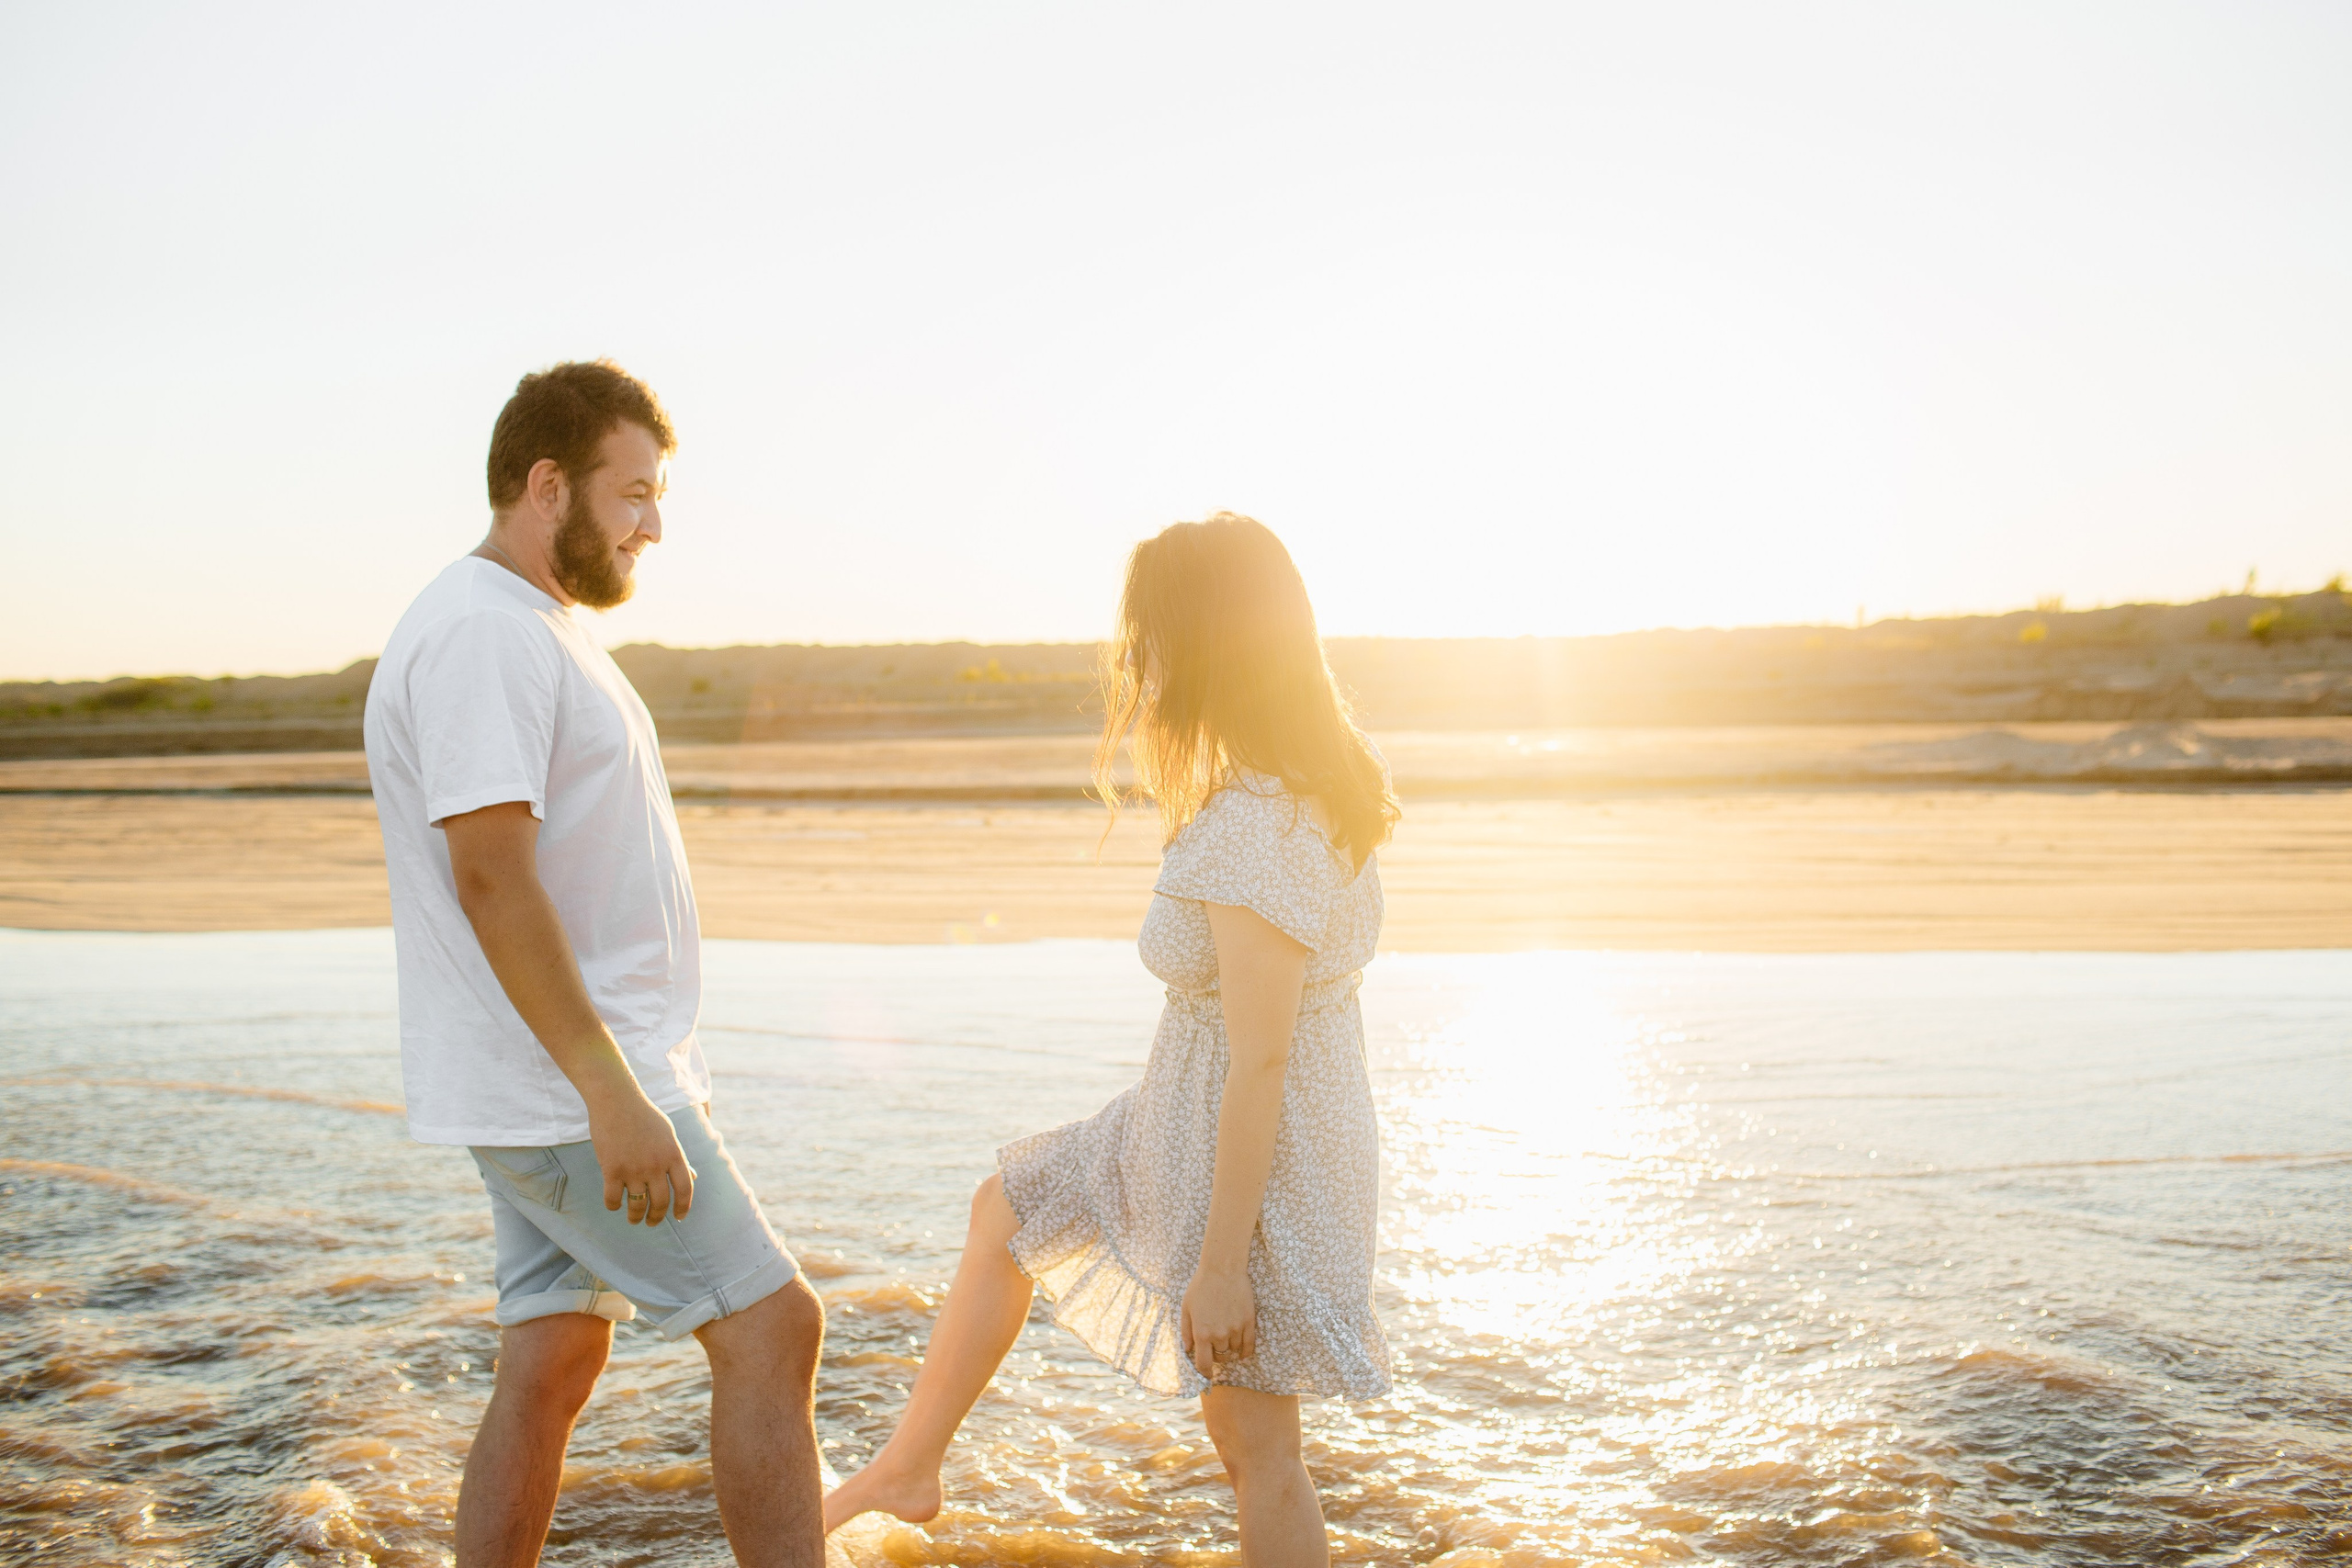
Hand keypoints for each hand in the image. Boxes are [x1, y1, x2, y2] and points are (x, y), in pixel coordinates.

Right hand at [588, 1089, 695, 1225]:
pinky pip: (613, 1199)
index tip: (679, 1217)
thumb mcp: (668, 1134)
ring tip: (634, 1219)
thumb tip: (692, 1177)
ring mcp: (634, 1169)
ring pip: (637, 1205)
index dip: (684, 1207)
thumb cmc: (644, 1116)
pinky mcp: (611, 1170)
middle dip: (656, 1218)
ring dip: (635, 1217)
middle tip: (652, 1222)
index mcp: (674, 1155)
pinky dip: (613, 1206)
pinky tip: (614, 1205)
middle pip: (661, 1202)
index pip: (685, 1189)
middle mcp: (656, 1165)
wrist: (616, 1100)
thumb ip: (678, 1157)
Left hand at [1180, 1262, 1256, 1382]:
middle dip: (1216, 1357)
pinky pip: (1249, 1346)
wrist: (1222, 1269)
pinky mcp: (1249, 1322)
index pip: (1204, 1365)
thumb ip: (1186, 1332)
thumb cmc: (1200, 1286)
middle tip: (1214, 1348)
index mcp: (1202, 1333)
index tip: (1206, 1375)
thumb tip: (1188, 1351)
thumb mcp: (1186, 1308)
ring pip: (1234, 1351)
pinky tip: (1242, 1352)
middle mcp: (1219, 1335)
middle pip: (1220, 1358)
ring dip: (1229, 1351)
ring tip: (1225, 1340)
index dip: (1205, 1373)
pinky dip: (1245, 1352)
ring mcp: (1236, 1329)